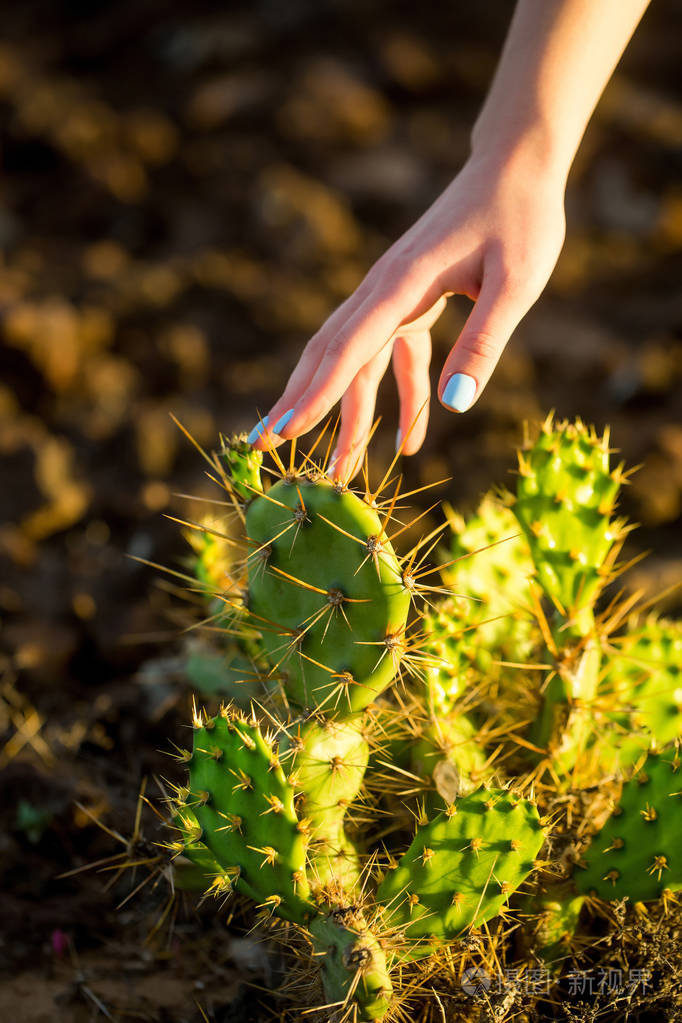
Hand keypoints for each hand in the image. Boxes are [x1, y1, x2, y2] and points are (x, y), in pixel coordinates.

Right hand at [251, 146, 565, 478]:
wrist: (516, 164)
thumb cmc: (521, 218)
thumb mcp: (516, 283)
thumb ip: (483, 342)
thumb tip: (456, 407)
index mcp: (401, 283)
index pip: (347, 348)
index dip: (314, 394)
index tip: (284, 432)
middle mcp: (384, 289)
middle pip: (329, 355)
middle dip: (299, 404)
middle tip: (265, 448)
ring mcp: (393, 295)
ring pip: (355, 362)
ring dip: (347, 414)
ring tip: (340, 471)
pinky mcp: (410, 300)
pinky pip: (393, 357)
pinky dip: (397, 398)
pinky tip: (409, 440)